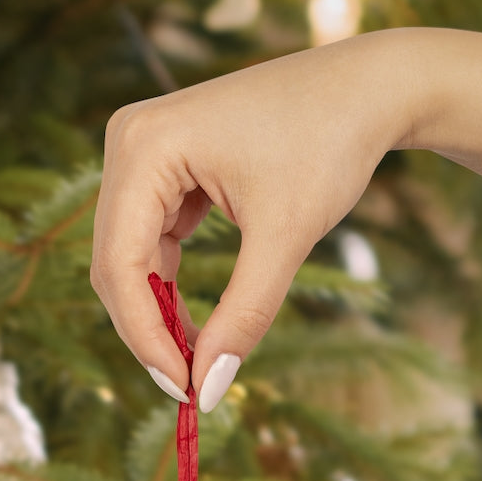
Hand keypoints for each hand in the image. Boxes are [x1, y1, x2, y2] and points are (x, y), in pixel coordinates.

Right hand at [90, 32, 419, 410]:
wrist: (365, 90)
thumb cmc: (329, 145)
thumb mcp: (285, 237)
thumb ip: (243, 316)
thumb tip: (207, 389)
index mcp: (144, 146)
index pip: (120, 264)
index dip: (145, 337)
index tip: (184, 390)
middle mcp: (128, 142)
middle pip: (115, 264)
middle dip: (149, 330)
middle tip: (190, 386)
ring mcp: (142, 152)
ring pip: (129, 258)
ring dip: (159, 313)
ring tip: (198, 359)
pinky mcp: (163, 166)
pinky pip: (151, 241)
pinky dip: (170, 285)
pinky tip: (197, 323)